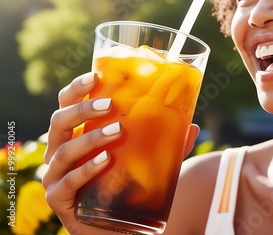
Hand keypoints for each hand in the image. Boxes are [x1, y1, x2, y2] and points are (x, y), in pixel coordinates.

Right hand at [42, 72, 199, 233]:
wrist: (118, 227)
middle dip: (83, 109)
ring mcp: (56, 177)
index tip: (95, 76)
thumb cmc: (125, 186)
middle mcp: (59, 152)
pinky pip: (68, 182)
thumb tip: (194, 126)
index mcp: (75, 135)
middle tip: (111, 104)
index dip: (76, 89)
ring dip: (91, 138)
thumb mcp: (146, 160)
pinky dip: (86, 169)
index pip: (66, 105)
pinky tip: (105, 161)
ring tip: (118, 131)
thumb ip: (167, 145)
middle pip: (59, 122)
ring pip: (64, 151)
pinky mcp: (58, 200)